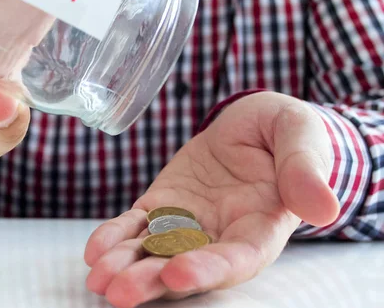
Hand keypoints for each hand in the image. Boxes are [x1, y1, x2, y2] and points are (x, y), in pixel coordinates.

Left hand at [84, 92, 339, 307]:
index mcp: (261, 224)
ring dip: (126, 267)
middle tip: (121, 291)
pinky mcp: (161, 207)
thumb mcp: (298, 133)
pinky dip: (115, 237)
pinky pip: (136, 226)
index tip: (177, 273)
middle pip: (187, 266)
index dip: (209, 268)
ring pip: (154, 252)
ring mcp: (186, 223)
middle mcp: (220, 234)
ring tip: (99, 278)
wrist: (248, 126)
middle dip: (153, 281)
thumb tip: (323, 207)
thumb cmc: (281, 130)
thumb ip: (304, 168)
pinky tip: (95, 250)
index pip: (237, 257)